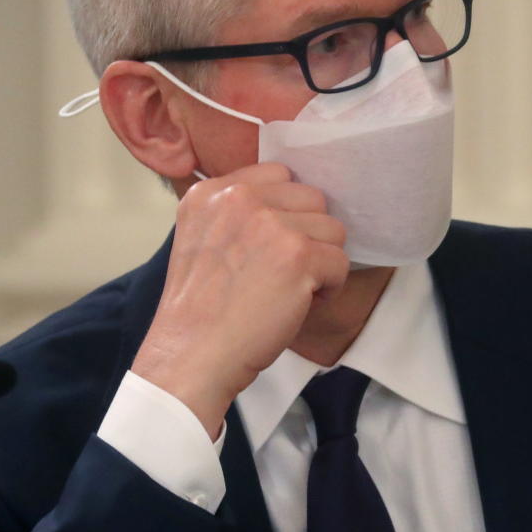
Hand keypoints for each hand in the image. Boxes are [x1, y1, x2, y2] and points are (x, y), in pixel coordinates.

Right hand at [131, 162, 347, 437]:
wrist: (190, 356)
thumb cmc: (201, 312)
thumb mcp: (202, 239)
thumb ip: (238, 213)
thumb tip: (292, 205)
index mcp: (211, 191)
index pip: (279, 175)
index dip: (287, 213)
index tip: (270, 248)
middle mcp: (239, 198)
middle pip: (312, 199)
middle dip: (307, 237)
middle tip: (278, 275)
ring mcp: (270, 223)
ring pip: (332, 229)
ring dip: (319, 263)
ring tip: (285, 290)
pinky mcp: (298, 254)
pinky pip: (341, 262)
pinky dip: (328, 290)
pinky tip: (295, 305)